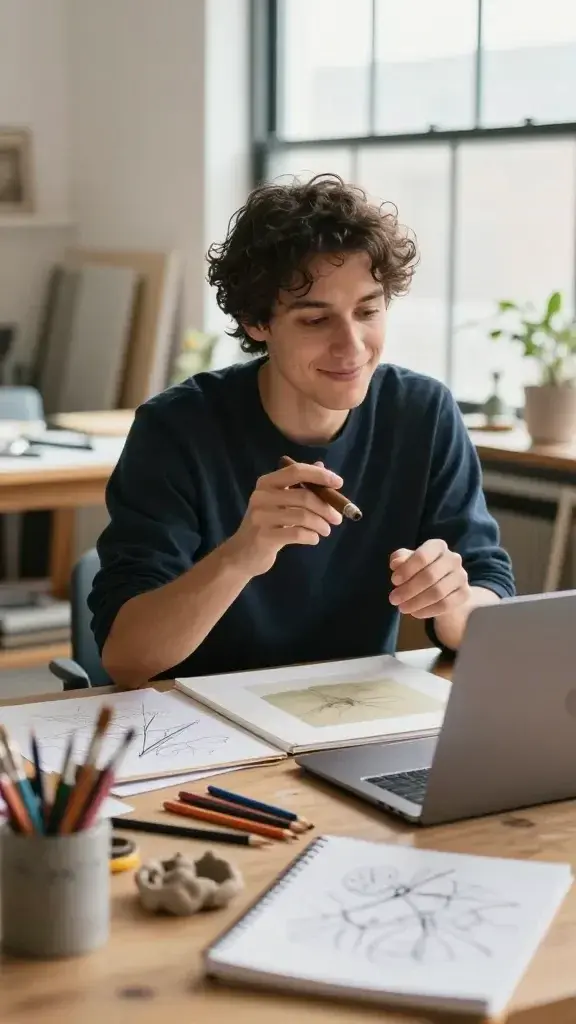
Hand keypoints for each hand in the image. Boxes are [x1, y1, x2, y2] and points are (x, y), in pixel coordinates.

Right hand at [227, 461, 342, 575]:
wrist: (242, 554)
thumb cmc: (266, 524)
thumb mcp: (280, 501)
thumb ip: (299, 484)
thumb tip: (322, 465)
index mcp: (266, 482)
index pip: (296, 471)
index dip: (320, 475)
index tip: (339, 483)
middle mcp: (261, 496)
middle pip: (303, 496)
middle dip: (326, 507)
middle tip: (338, 518)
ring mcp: (261, 517)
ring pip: (303, 516)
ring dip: (321, 524)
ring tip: (326, 530)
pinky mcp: (264, 537)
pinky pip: (297, 533)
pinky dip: (311, 536)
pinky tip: (314, 539)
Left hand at [389, 539, 469, 618]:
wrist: (444, 586)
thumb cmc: (421, 570)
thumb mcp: (408, 561)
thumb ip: (400, 559)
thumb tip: (396, 563)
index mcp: (438, 546)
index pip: (422, 556)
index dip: (406, 569)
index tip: (394, 581)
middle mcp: (453, 559)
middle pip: (429, 576)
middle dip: (408, 589)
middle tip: (393, 599)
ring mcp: (461, 576)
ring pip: (437, 592)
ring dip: (416, 602)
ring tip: (402, 608)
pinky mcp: (465, 593)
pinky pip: (445, 605)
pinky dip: (427, 610)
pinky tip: (415, 613)